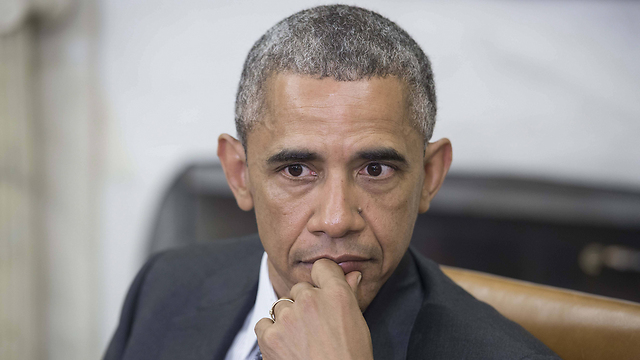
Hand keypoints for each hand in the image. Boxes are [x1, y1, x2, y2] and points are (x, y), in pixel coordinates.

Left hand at [255, 259, 373, 359]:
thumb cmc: (351, 358)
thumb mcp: (358, 323)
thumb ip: (350, 294)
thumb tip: (354, 274)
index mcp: (337, 294)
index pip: (323, 267)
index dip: (322, 279)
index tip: (322, 291)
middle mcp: (311, 299)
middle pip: (300, 289)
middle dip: (304, 304)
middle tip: (315, 328)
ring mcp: (288, 317)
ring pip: (281, 306)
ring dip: (288, 320)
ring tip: (302, 342)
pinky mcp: (270, 336)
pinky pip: (263, 324)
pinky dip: (271, 334)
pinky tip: (286, 347)